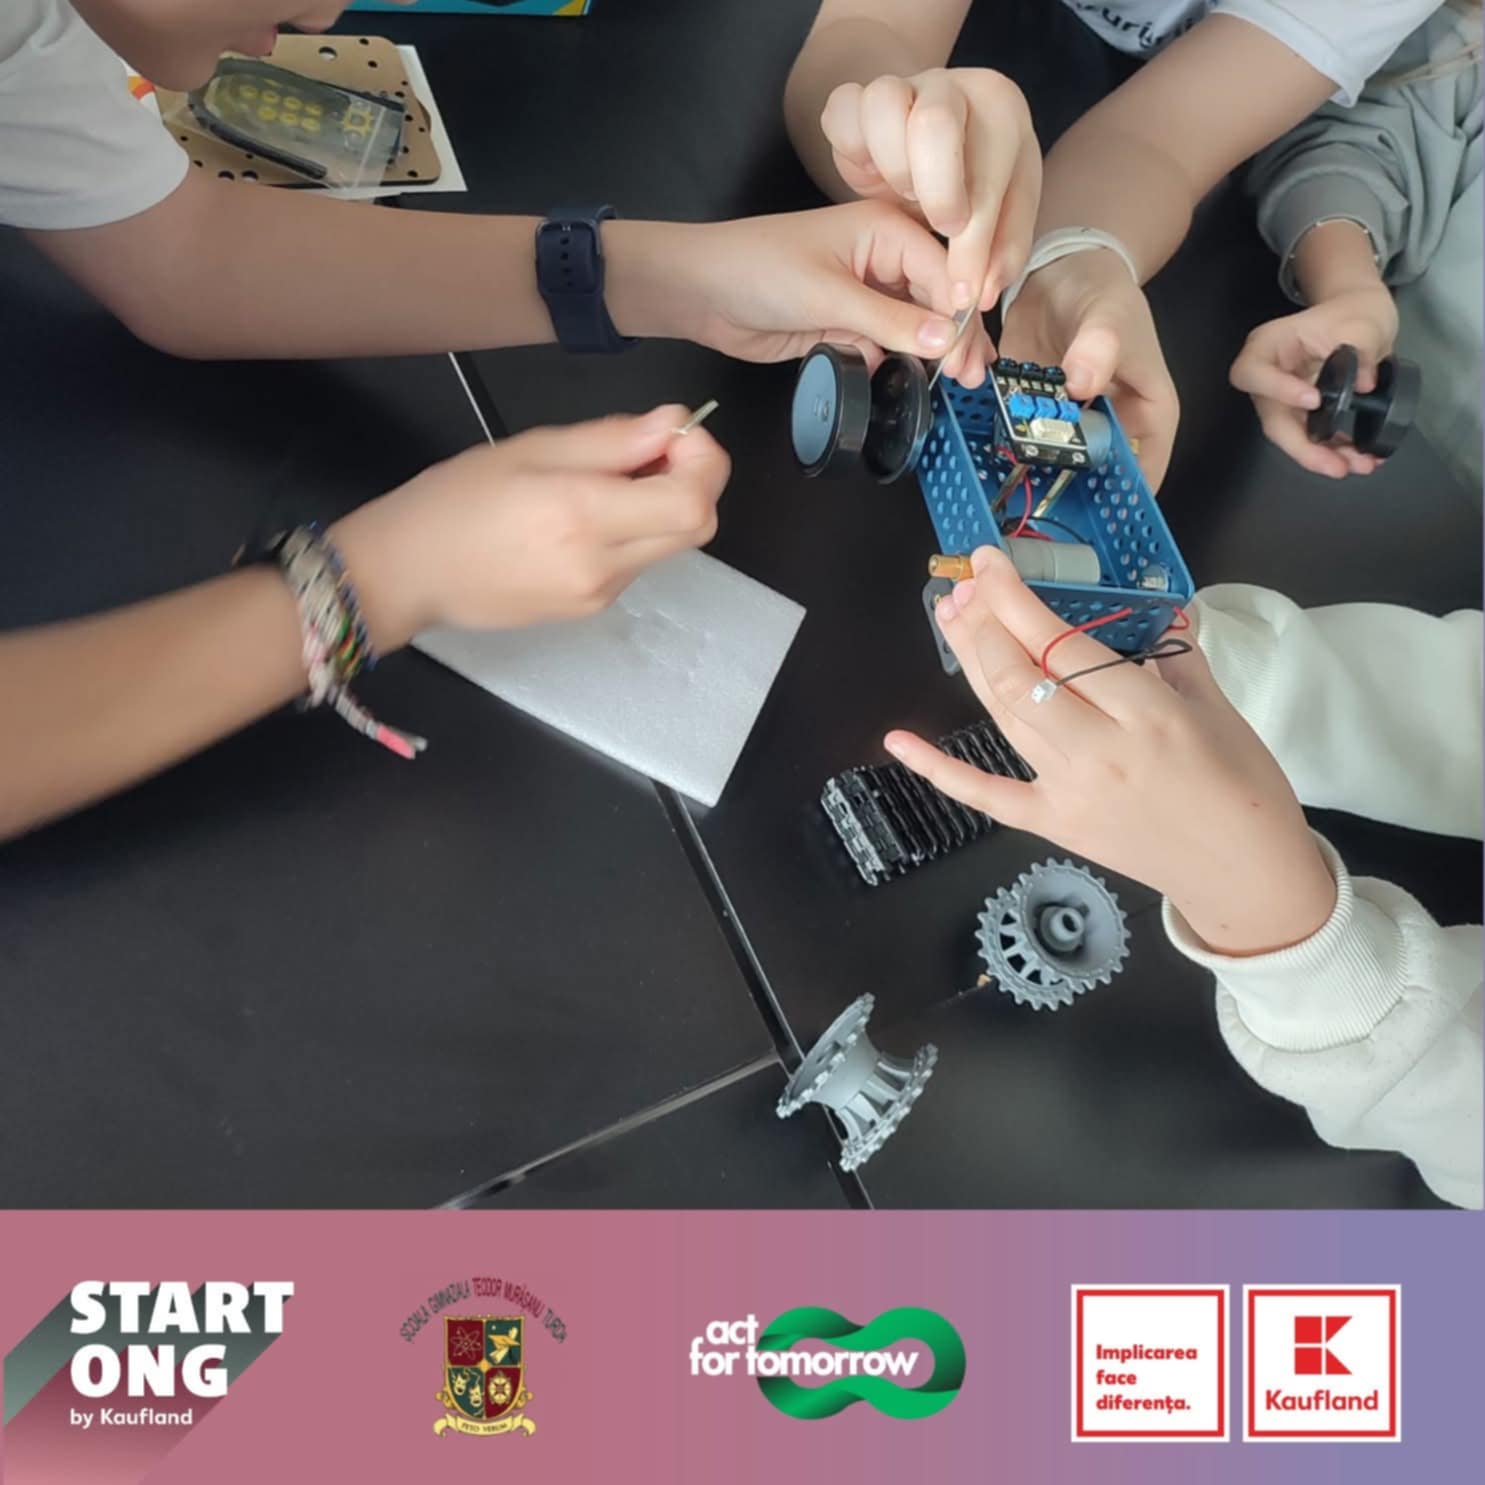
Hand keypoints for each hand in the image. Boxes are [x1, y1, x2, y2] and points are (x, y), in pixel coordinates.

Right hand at [331, 406, 727, 646]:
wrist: (409, 574)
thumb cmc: (456, 501)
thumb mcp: (530, 450)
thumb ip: (610, 440)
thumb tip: (673, 425)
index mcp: (583, 516)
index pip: (692, 502)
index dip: (703, 463)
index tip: (675, 435)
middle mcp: (601, 565)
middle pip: (697, 528)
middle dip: (693, 482)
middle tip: (651, 453)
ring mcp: (598, 594)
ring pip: (670, 546)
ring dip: (661, 507)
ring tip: (607, 481)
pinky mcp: (590, 610)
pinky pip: (637, 564)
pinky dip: (634, 532)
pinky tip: (587, 517)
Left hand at [608, 203, 993, 385]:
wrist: (702, 293)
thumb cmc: (759, 270)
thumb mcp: (829, 295)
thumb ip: (888, 320)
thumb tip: (945, 339)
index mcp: (886, 230)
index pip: (943, 271)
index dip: (961, 314)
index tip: (970, 354)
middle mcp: (884, 258)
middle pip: (936, 299)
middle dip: (955, 337)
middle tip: (970, 377)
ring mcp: (866, 293)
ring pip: (914, 326)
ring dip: (932, 354)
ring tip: (954, 384)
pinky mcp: (847, 324)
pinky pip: (886, 345)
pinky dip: (898, 362)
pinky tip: (911, 382)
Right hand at [820, 68, 1040, 310]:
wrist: (929, 148)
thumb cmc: (970, 185)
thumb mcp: (1001, 219)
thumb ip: (1000, 254)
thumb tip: (981, 294)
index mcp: (1001, 109)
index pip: (989, 177)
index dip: (975, 245)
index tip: (964, 292)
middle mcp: (952, 87)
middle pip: (935, 124)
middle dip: (938, 191)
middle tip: (941, 228)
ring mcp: (901, 85)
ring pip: (883, 104)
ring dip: (894, 167)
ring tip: (906, 196)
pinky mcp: (857, 98)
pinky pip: (842, 109)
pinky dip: (851, 148)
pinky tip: (871, 174)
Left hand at [882, 546, 1336, 956]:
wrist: (1245, 875)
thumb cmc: (1245, 786)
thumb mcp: (1220, 708)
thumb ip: (1174, 655)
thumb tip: (1147, 611)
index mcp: (1148, 714)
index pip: (1064, 645)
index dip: (1017, 599)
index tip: (990, 562)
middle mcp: (1099, 750)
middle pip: (1021, 678)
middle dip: (984, 623)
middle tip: (964, 584)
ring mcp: (1069, 791)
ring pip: (1003, 716)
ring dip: (970, 662)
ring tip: (948, 615)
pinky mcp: (1052, 823)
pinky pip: (986, 793)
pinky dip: (938, 768)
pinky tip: (898, 740)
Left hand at [1002, 249, 1178, 489]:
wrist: (1062, 271)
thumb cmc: (1104, 293)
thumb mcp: (1110, 314)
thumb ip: (1100, 345)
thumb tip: (1082, 384)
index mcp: (1148, 415)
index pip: (1144, 472)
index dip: (1121, 502)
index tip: (1091, 522)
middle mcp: (1111, 428)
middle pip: (1095, 479)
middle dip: (1065, 495)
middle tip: (1035, 510)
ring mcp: (1071, 426)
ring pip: (1054, 466)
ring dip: (1030, 475)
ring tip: (1004, 492)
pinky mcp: (1035, 415)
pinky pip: (1021, 441)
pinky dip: (1005, 448)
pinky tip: (985, 458)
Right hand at [1229, 287, 1398, 478]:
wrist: (1361, 319)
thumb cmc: (1352, 312)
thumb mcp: (1362, 323)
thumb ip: (1363, 349)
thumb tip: (1364, 384)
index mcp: (1268, 347)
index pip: (1253, 373)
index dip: (1277, 390)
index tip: (1313, 400)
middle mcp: (1269, 378)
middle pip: (1272, 419)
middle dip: (1303, 447)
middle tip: (1335, 465)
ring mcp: (1283, 399)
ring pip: (1292, 436)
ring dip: (1322, 456)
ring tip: (1358, 466)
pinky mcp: (1302, 414)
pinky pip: (1312, 437)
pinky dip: (1334, 451)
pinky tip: (1359, 459)